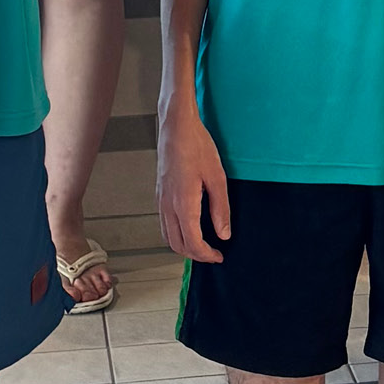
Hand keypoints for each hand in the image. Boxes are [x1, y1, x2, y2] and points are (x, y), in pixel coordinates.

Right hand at [156, 107, 230, 263]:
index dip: (206, 255)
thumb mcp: (217, 177)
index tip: (219, 256)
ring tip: (202, 244)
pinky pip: (164, 223)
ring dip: (184, 246)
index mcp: (183, 203)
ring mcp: (161, 200)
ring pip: (168, 236)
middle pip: (177, 245)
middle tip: (213, 253)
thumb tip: (224, 234)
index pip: (193, 243)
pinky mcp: (159, 194)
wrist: (176, 127)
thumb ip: (220, 208)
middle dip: (195, 255)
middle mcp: (167, 206)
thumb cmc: (197, 146)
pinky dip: (176, 234)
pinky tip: (190, 227)